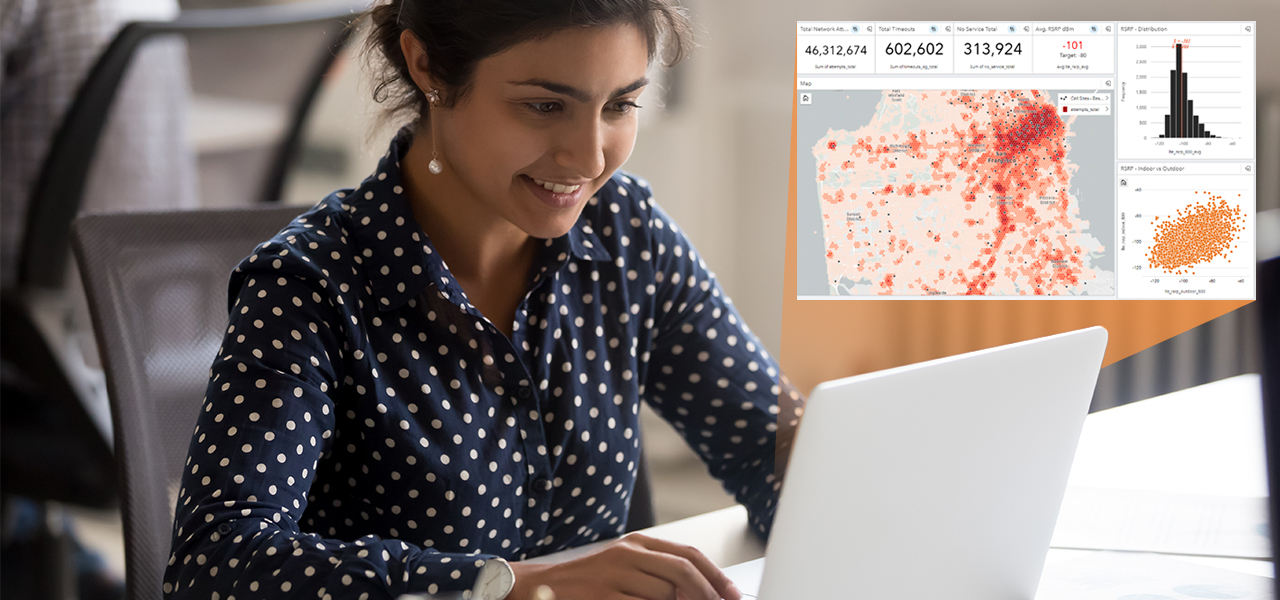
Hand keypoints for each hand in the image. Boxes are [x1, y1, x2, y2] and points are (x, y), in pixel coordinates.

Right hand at [507, 533, 741, 599]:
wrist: (542, 587)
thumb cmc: (590, 584)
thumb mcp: (627, 570)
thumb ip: (660, 576)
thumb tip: (702, 594)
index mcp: (638, 544)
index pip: (688, 556)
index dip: (716, 577)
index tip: (734, 596)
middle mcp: (627, 554)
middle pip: (682, 572)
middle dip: (706, 596)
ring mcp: (614, 575)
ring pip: (665, 595)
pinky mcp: (602, 596)